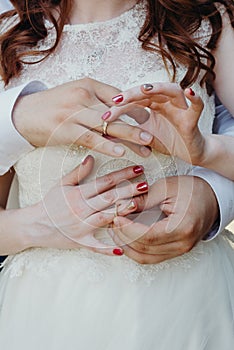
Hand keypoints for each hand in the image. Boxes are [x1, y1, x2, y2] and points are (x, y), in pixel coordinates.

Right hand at [13, 78, 152, 157]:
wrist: (25, 114)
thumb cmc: (54, 105)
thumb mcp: (76, 95)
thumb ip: (98, 101)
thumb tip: (122, 114)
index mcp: (88, 84)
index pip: (119, 95)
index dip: (136, 108)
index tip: (150, 119)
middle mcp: (83, 95)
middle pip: (118, 111)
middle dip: (138, 124)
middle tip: (154, 136)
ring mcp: (74, 112)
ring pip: (108, 125)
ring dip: (129, 137)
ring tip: (146, 147)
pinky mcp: (66, 128)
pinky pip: (91, 138)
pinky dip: (106, 145)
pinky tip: (120, 152)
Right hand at [18, 156, 147, 255]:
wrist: (34, 224)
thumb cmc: (50, 203)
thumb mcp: (62, 184)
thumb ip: (78, 172)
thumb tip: (92, 157)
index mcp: (79, 194)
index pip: (104, 182)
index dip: (122, 174)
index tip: (137, 169)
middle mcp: (81, 209)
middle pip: (109, 198)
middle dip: (128, 190)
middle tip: (145, 184)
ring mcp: (81, 226)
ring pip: (105, 217)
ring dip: (121, 212)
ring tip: (137, 205)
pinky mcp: (80, 241)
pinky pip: (95, 246)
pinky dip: (107, 249)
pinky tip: (121, 249)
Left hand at [105, 82, 205, 163]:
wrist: (189, 152)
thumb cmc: (168, 140)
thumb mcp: (143, 136)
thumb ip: (127, 132)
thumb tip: (104, 132)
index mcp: (154, 104)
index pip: (135, 99)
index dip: (120, 105)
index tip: (105, 114)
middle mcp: (166, 101)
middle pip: (149, 91)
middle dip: (132, 94)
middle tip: (116, 101)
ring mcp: (180, 107)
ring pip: (171, 90)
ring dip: (158, 88)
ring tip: (145, 90)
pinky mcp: (193, 118)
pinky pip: (197, 105)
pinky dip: (195, 98)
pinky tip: (189, 92)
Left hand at [110, 175, 217, 263]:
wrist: (211, 198)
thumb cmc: (191, 189)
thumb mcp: (167, 187)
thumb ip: (143, 199)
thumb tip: (121, 207)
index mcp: (182, 228)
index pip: (147, 236)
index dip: (127, 229)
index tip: (115, 217)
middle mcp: (182, 244)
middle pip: (144, 249)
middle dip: (123, 236)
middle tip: (110, 221)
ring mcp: (180, 250)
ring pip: (145, 257)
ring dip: (126, 246)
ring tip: (114, 229)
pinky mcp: (175, 251)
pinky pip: (151, 257)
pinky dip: (135, 249)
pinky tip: (125, 238)